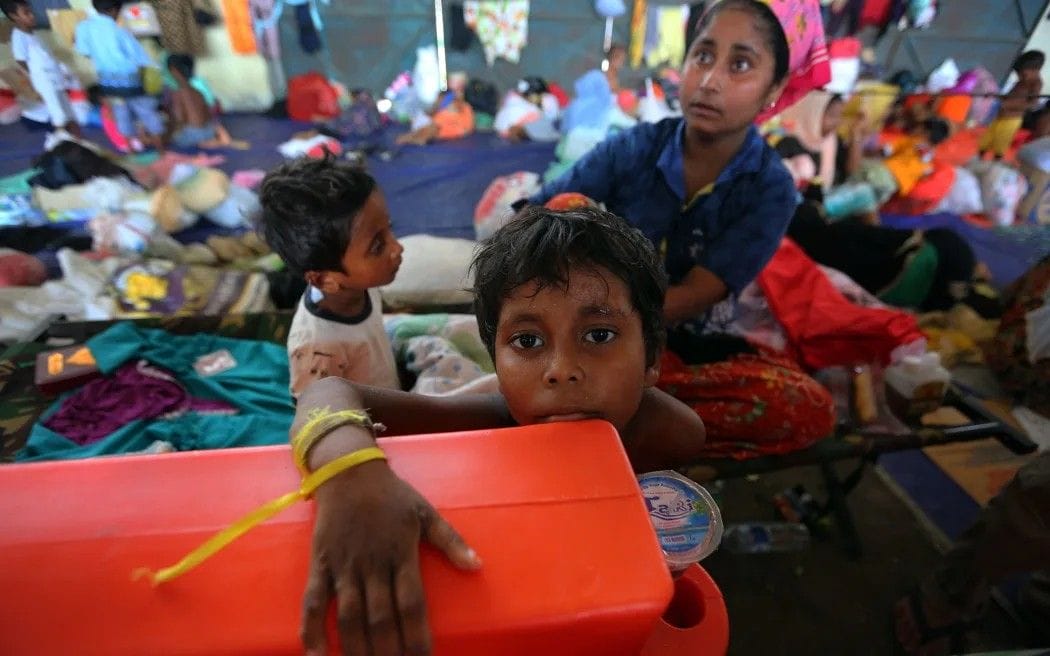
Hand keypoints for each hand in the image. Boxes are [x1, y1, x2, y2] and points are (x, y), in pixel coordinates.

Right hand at [301, 460, 481, 655]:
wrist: (348, 471)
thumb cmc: (392, 495)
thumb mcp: (426, 512)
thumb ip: (450, 541)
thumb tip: (477, 566)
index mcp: (400, 553)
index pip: (412, 604)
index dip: (418, 637)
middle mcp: (371, 564)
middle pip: (381, 618)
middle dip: (389, 652)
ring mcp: (343, 566)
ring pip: (349, 617)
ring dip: (357, 649)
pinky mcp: (320, 564)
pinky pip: (312, 602)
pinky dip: (311, 631)